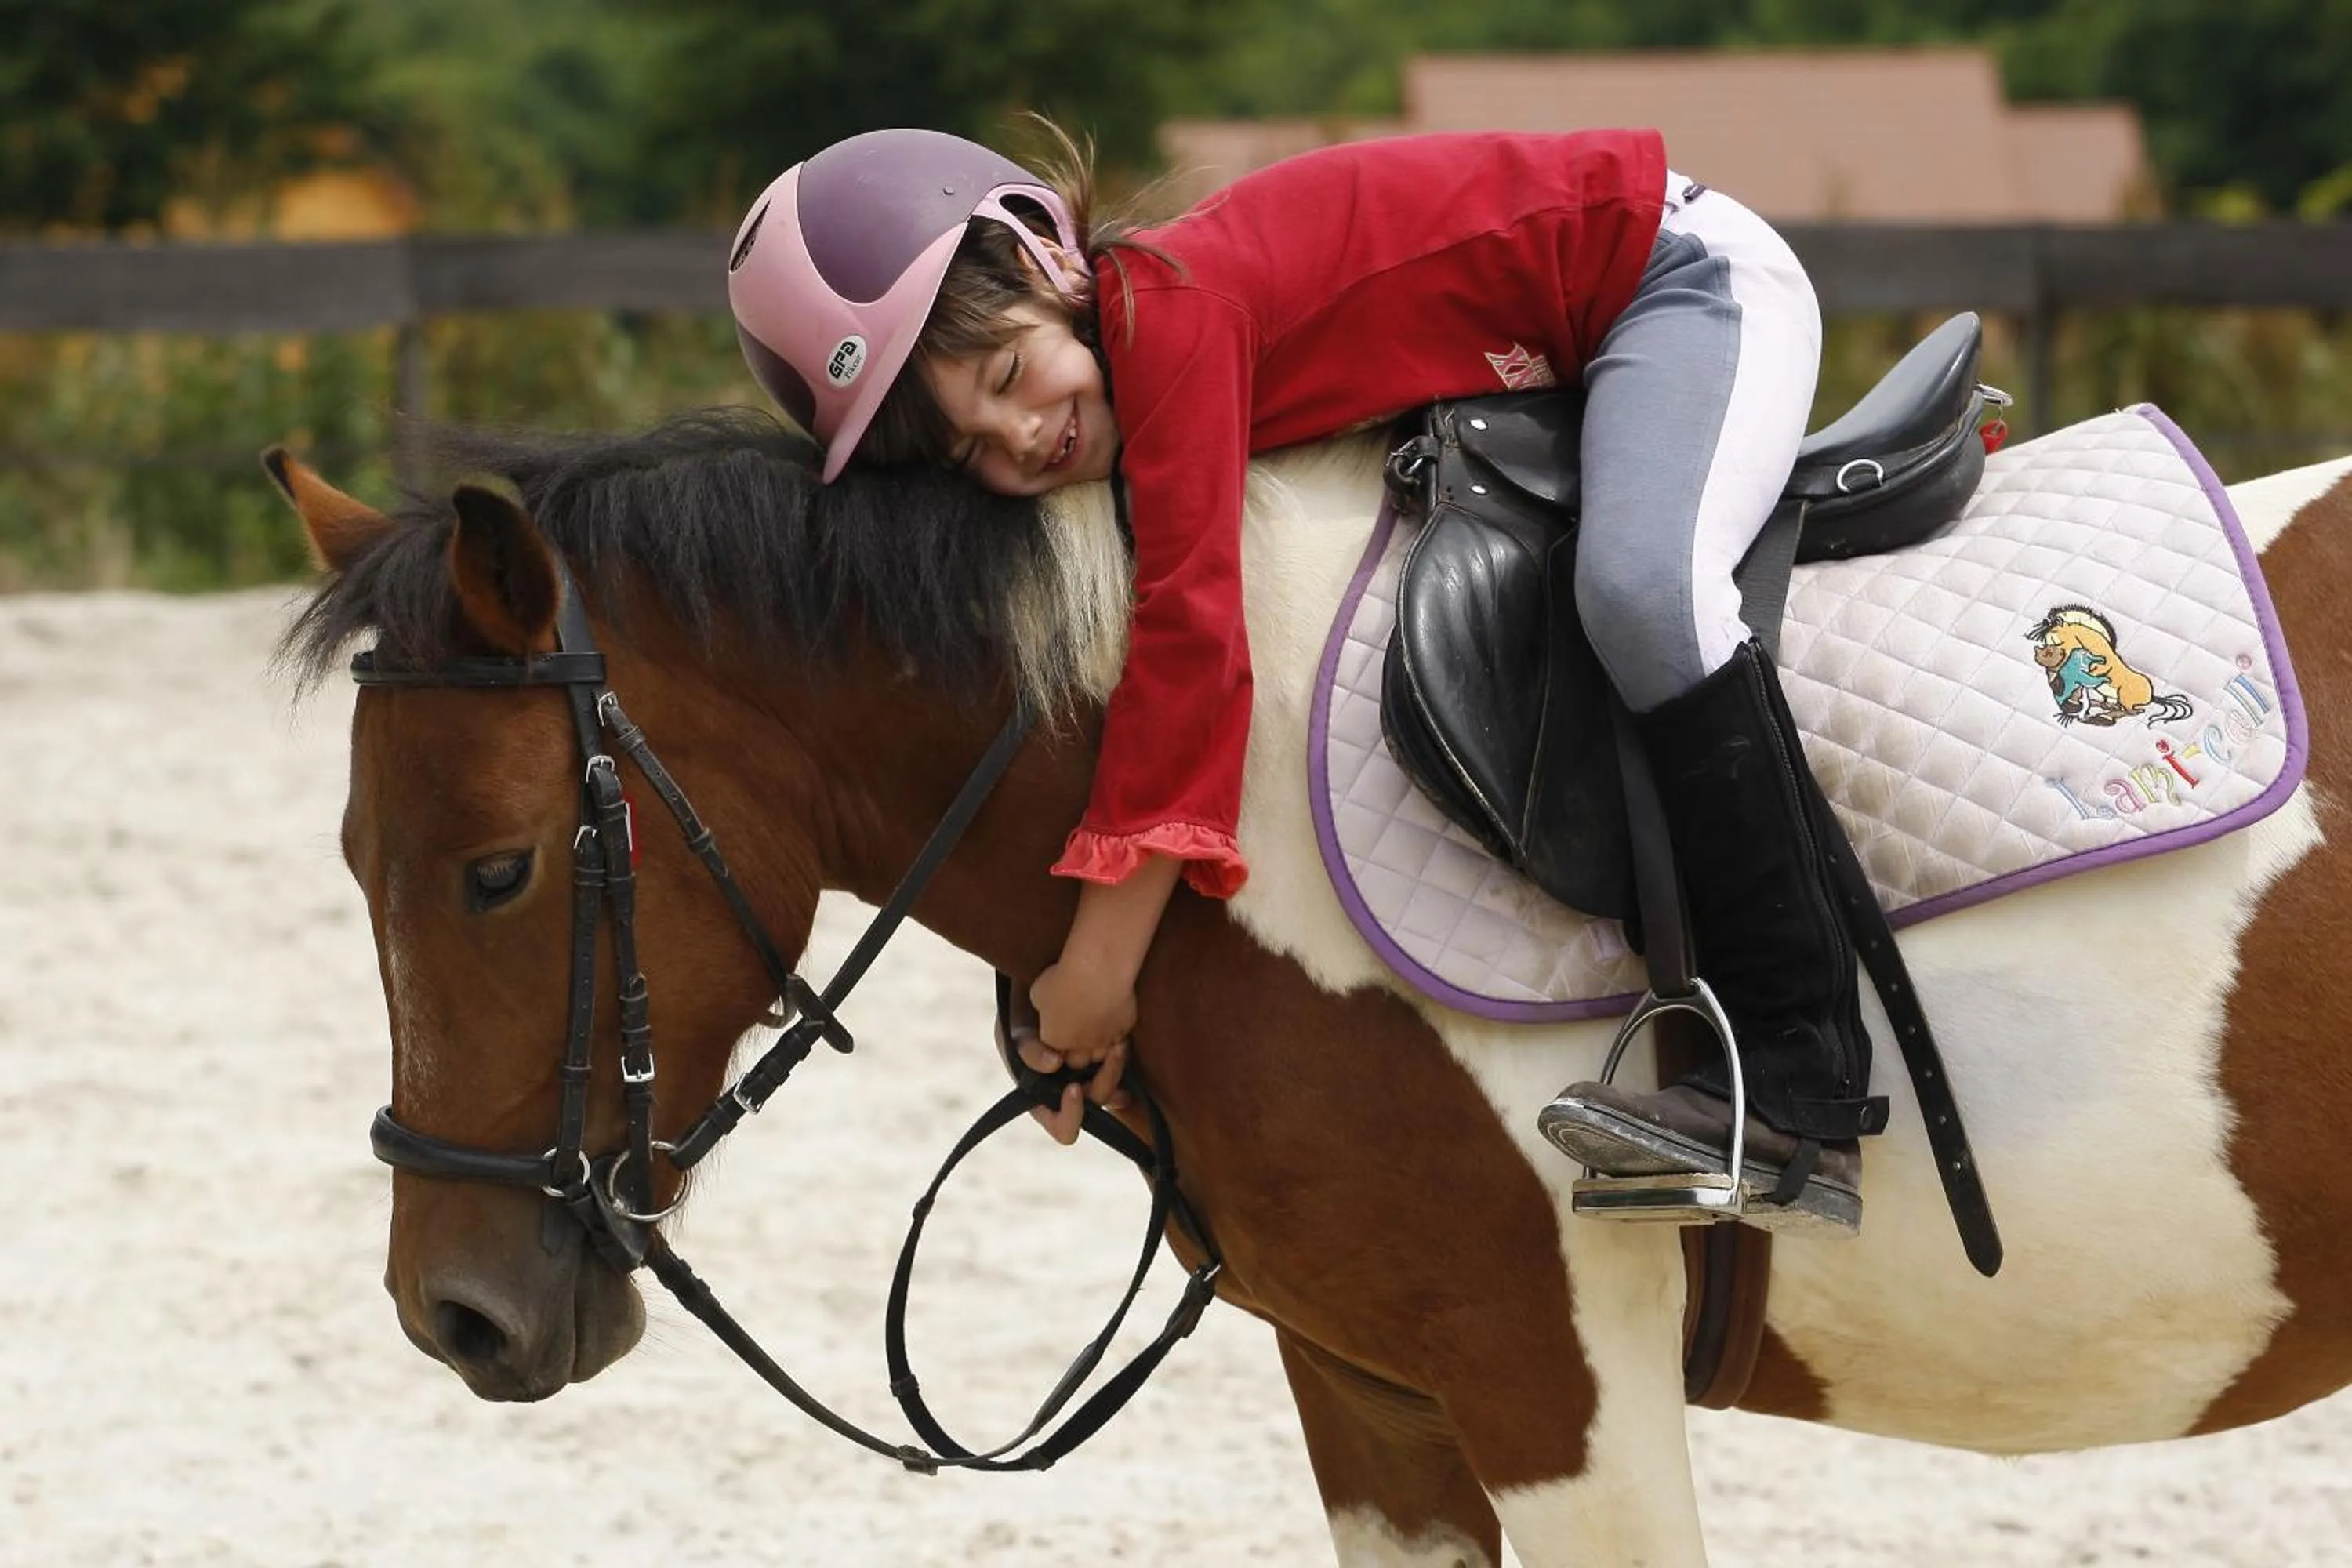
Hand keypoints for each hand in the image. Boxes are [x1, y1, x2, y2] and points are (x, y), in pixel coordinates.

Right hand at [1022, 960, 1136, 1144]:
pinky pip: (1118, 1072)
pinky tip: (1121, 1045)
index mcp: (1044, 1100)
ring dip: (1116, 1069)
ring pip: (1111, 1090)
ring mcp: (1089, 1079)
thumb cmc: (1019, 1019)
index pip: (1062, 1126)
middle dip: (1105, 1083)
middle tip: (1111, 1054)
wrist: (1040, 993)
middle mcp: (1069, 1094)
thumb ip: (1028, 1051)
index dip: (1071, 1114)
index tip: (1074, 1088)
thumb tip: (1053, 1064)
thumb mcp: (1015, 1034)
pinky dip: (1120, 1061)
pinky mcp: (1104, 1062)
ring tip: (1119, 1045)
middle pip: (1095, 1105)